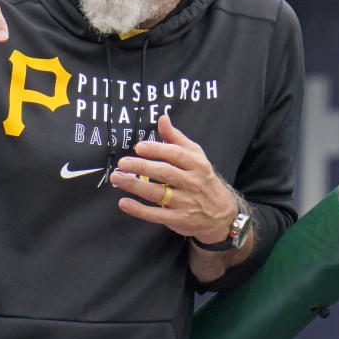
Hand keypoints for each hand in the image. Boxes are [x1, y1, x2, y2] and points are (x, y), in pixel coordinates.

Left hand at [109, 114, 237, 243]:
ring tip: (116, 178)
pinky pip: (156, 214)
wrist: (222, 214)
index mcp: (197, 165)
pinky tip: (124, 203)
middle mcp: (192, 183)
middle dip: (141, 167)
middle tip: (122, 163)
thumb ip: (176, 138)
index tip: (139, 147)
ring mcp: (185, 202)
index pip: (175, 155)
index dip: (156, 150)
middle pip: (164, 173)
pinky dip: (139, 210)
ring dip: (135, 185)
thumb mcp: (196, 157)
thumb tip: (162, 118)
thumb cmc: (203, 179)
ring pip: (157, 193)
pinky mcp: (178, 219)